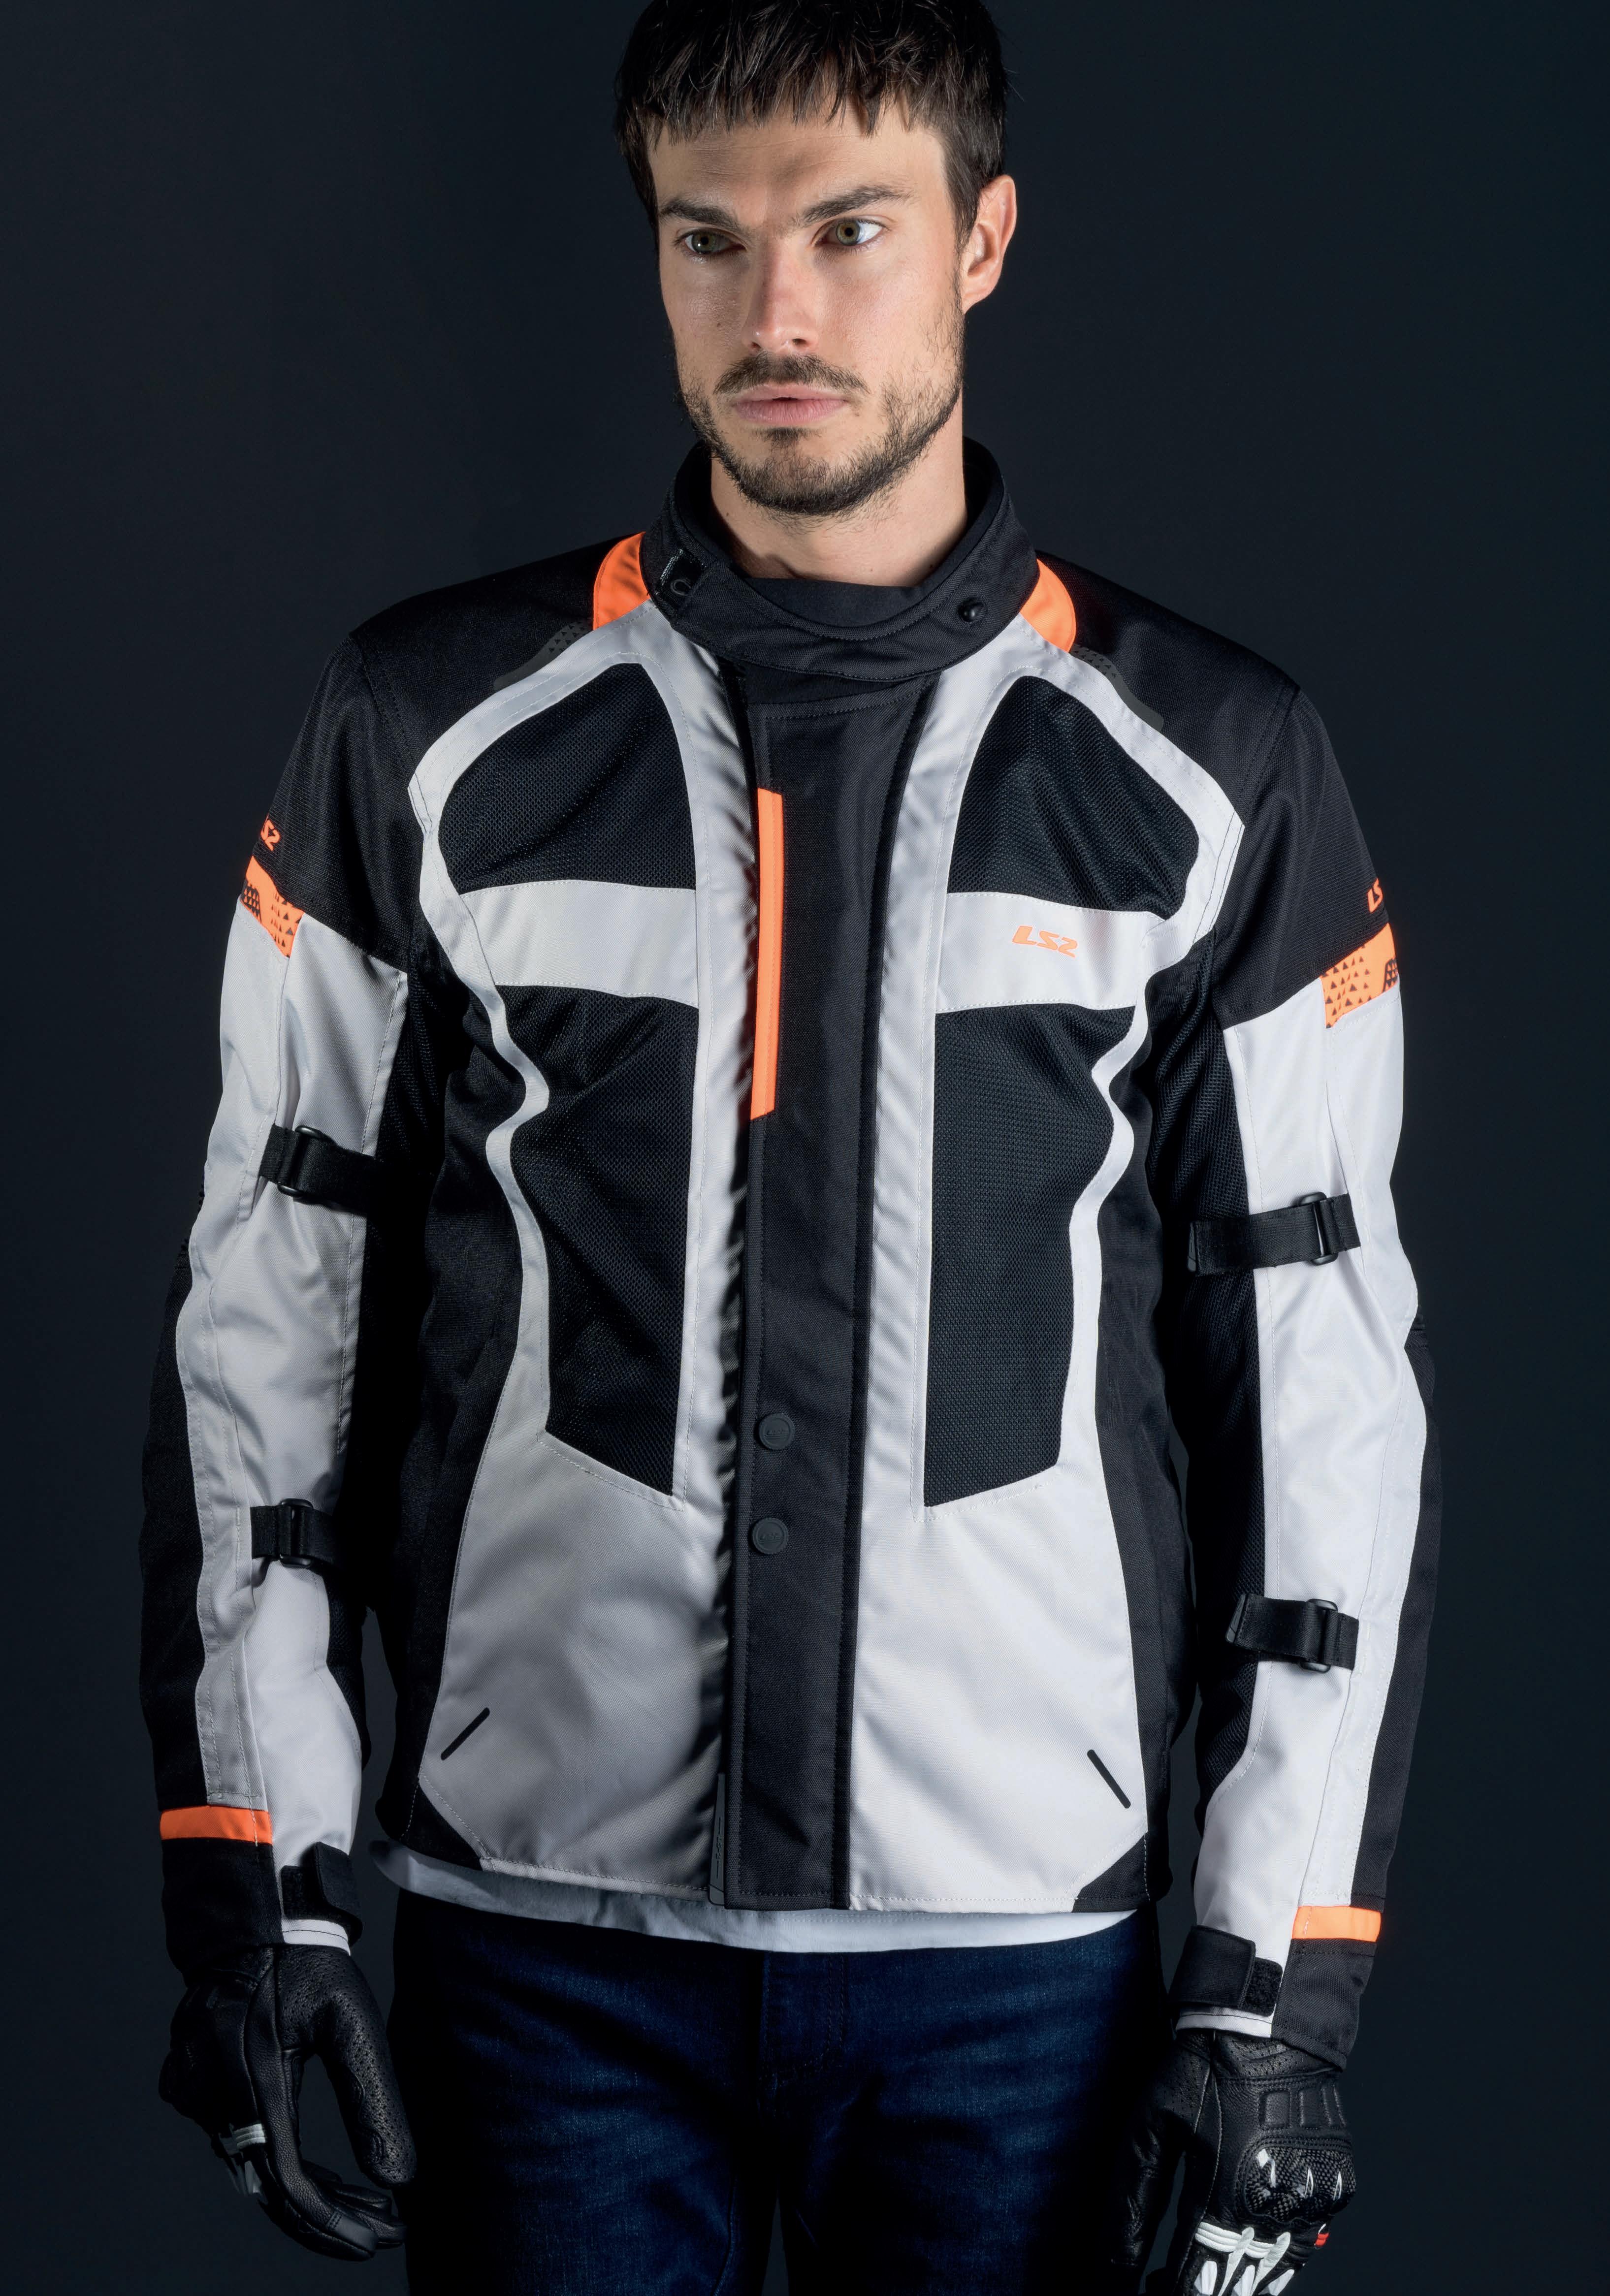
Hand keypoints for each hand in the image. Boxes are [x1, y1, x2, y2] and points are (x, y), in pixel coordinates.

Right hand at [160, 1944, 415, 2260]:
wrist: (251, 1918)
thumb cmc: (308, 1964)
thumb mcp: (353, 2023)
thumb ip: (374, 2100)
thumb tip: (399, 2180)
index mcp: (253, 2077)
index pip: (289, 2182)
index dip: (336, 2222)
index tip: (384, 2236)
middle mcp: (212, 2093)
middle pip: (270, 2187)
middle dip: (331, 2216)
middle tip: (385, 2226)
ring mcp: (191, 2091)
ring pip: (251, 2169)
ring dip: (307, 2192)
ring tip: (368, 2203)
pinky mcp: (186, 2085)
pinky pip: (234, 2142)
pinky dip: (277, 2162)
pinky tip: (321, 2172)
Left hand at [1106, 2032, 1355, 2292]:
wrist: (1269, 2020)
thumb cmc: (1204, 2066)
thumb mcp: (1151, 2126)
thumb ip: (1130, 2204)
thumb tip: (1109, 2272)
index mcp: (1229, 2195)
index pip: (1196, 2285)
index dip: (1169, 2295)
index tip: (1148, 2289)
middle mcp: (1280, 2209)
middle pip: (1239, 2288)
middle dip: (1202, 2290)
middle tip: (1167, 2278)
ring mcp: (1315, 2201)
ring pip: (1276, 2274)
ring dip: (1238, 2276)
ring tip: (1201, 2258)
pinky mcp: (1336, 2188)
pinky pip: (1304, 2242)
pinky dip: (1273, 2251)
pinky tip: (1242, 2233)